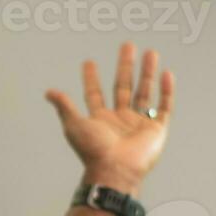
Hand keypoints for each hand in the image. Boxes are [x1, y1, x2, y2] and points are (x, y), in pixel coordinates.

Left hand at [44, 42, 173, 193]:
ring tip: (150, 53)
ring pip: (145, 92)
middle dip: (125, 66)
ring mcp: (139, 124)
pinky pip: (164, 107)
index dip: (91, 79)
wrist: (115, 170)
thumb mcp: (74, 124)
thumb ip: (64, 106)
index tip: (89, 62)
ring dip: (147, 73)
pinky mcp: (156, 130)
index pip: (95, 94)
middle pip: (123, 87)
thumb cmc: (93, 151)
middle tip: (127, 46)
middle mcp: (120, 120)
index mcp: (100, 119)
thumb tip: (48, 92)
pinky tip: (166, 74)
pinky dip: (166, 91)